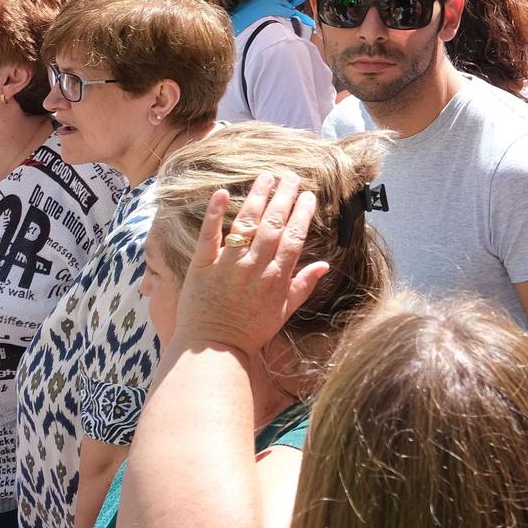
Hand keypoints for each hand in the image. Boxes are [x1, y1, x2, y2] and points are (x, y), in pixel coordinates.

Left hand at [172, 172, 329, 356]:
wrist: (213, 350)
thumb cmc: (250, 332)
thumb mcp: (284, 311)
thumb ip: (304, 285)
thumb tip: (325, 265)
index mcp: (276, 278)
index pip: (293, 238)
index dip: (302, 214)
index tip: (308, 195)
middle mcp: (254, 268)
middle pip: (273, 225)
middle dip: (284, 198)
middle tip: (290, 177)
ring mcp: (227, 266)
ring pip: (246, 225)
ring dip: (257, 198)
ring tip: (266, 177)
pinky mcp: (202, 266)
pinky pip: (209, 236)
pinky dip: (215, 214)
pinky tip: (221, 193)